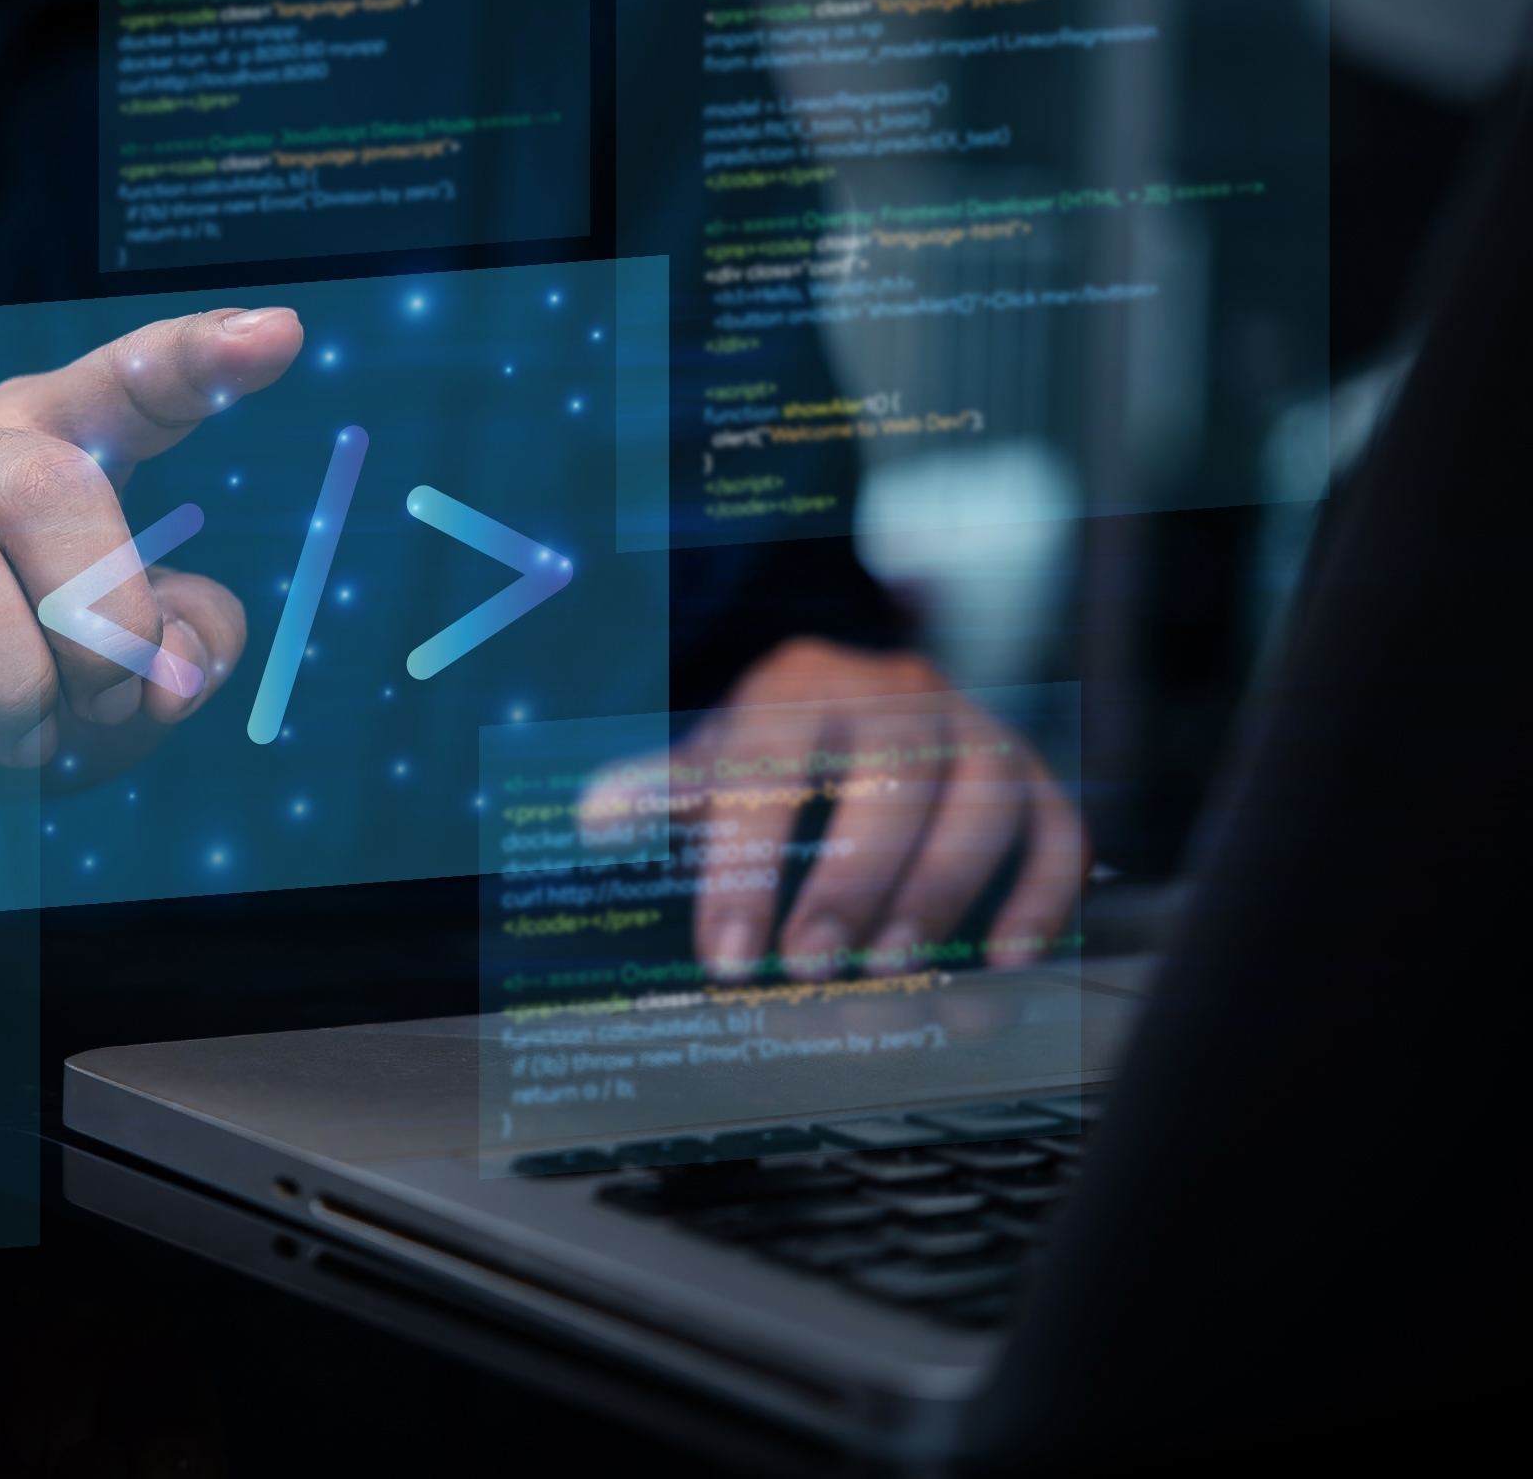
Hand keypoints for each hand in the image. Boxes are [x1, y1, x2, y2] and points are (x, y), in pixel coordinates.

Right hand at [0, 306, 302, 821]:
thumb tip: (175, 673)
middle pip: (42, 484)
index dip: (196, 362)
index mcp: (31, 446)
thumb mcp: (116, 673)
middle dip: (103, 613)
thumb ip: (184, 649)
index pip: (118, 385)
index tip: (279, 337)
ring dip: (13, 681)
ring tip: (30, 750)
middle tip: (115, 704)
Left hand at [588, 637, 1084, 977]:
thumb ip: (664, 791)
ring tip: (891, 972)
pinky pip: (1060, 831)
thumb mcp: (713, 755)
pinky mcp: (1038, 776)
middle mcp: (901, 692)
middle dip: (848, 882)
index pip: (771, 764)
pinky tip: (1003, 961)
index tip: (727, 952)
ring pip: (980, 801)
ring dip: (938, 893)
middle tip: (809, 968)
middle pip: (889, 777)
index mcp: (801, 683)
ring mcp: (980, 729)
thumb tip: (597, 817)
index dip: (747, 862)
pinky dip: (1041, 897)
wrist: (861, 700)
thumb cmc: (776, 748)